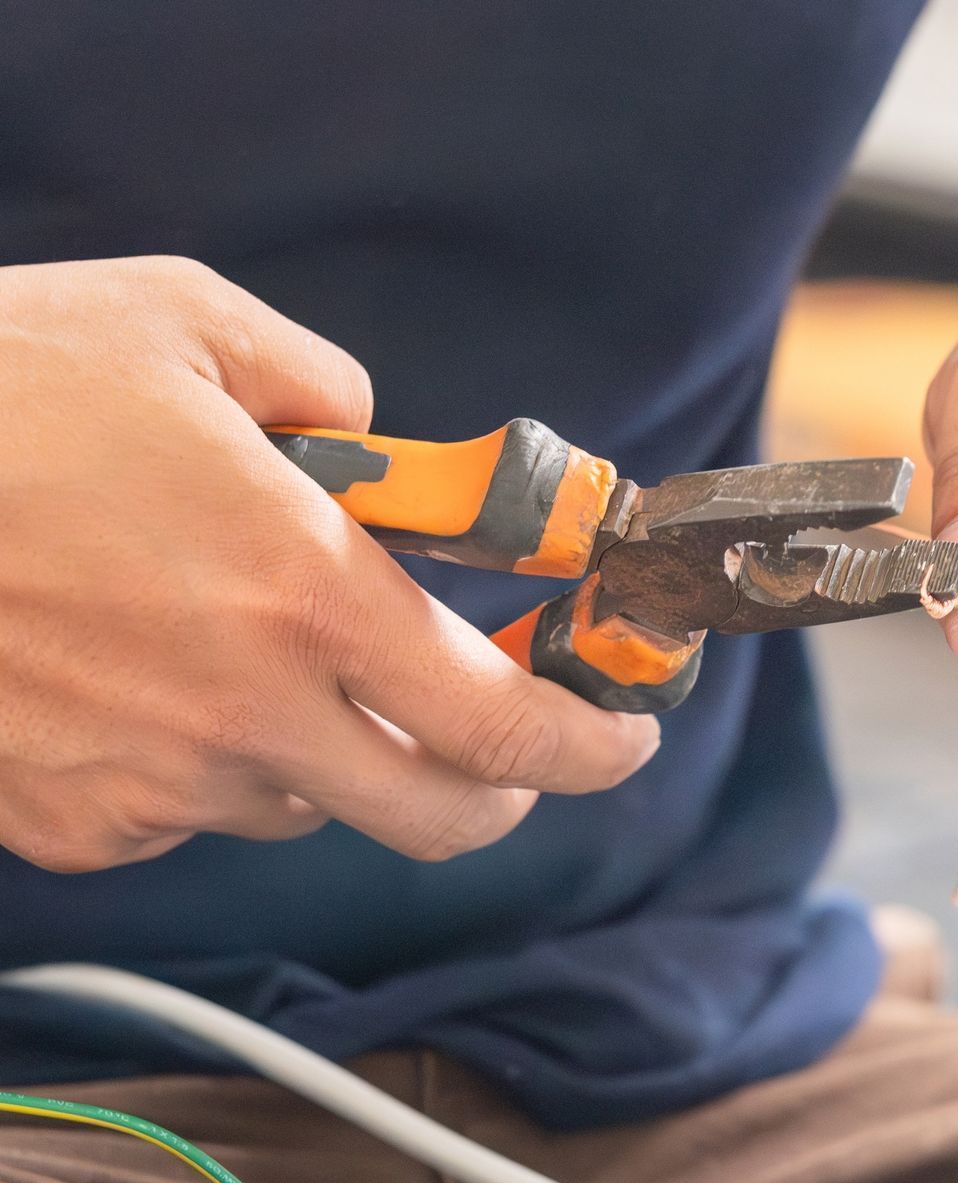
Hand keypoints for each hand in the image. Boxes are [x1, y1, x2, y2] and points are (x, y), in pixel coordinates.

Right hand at [0, 257, 658, 871]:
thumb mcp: (191, 327)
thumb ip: (325, 389)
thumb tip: (380, 438)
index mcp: (308, 592)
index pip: (505, 723)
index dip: (589, 742)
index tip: (624, 731)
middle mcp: (247, 710)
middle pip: (439, 817)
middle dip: (499, 785)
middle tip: (504, 741)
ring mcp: (157, 780)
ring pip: (308, 805)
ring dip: (333, 749)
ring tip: (265, 651)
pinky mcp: (74, 821)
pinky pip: (191, 813)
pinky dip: (211, 764)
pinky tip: (155, 681)